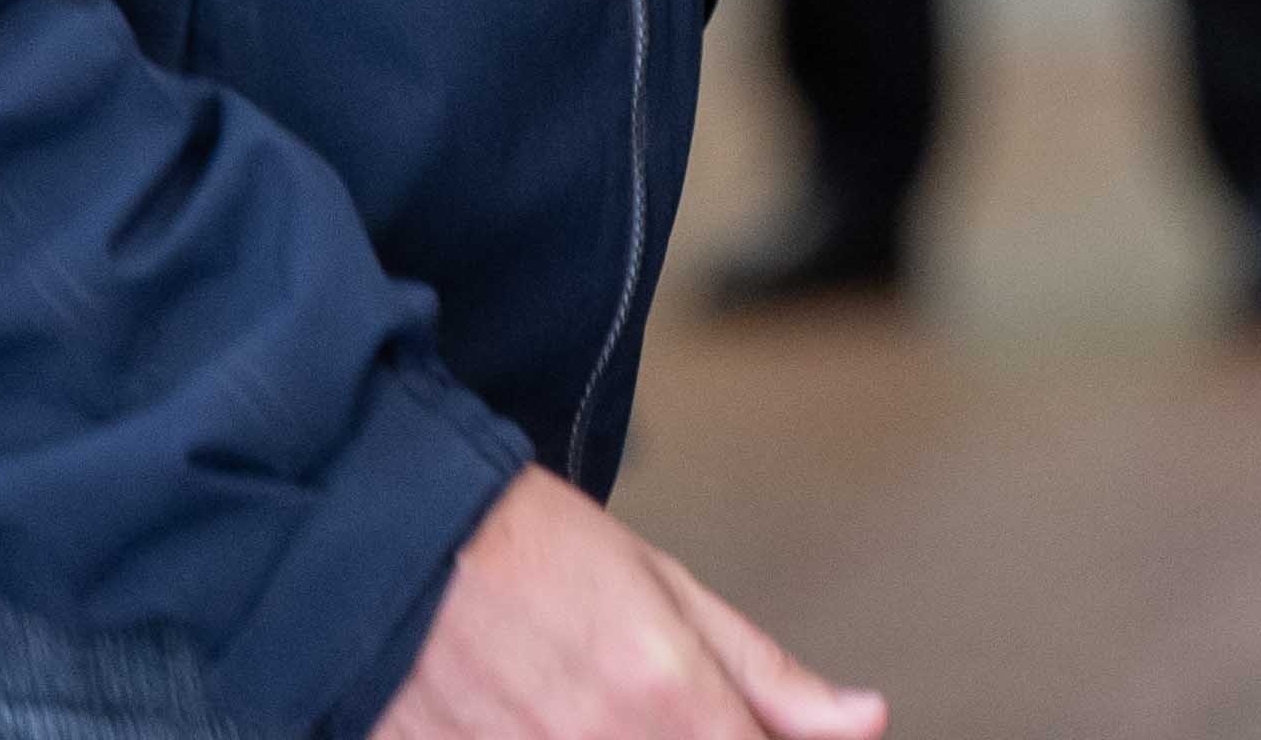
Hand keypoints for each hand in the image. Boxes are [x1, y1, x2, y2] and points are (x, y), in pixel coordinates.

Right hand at [372, 469, 881, 739]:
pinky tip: (548, 717)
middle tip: (664, 712)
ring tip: (601, 700)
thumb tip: (868, 723)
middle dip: (697, 738)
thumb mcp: (667, 590)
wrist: (392, 541)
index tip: (752, 731)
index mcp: (665, 697)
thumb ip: (770, 677)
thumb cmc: (530, 549)